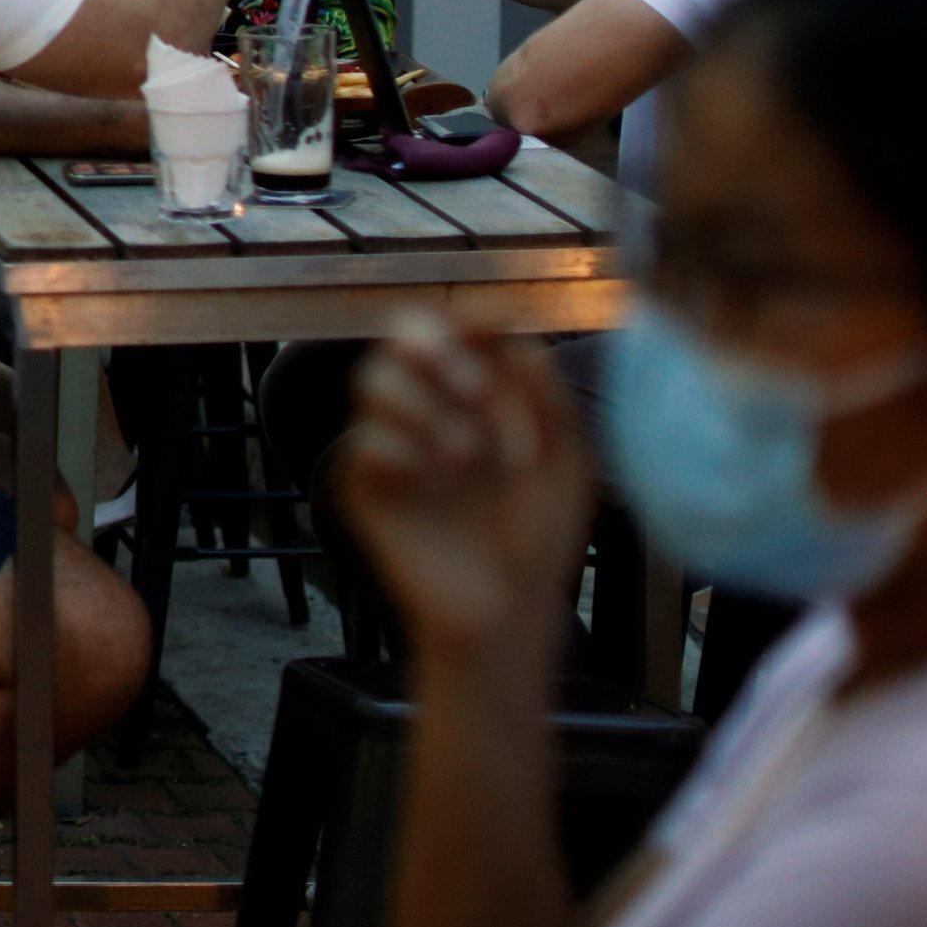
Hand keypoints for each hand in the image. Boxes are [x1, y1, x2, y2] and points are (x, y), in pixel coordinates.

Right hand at [331, 313, 594, 658]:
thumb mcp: (563, 462)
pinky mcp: (367, 487)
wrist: (508, 610)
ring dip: (423, 402)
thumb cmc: (539, 537)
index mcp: (480, 397)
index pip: (459, 330)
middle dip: (435, 348)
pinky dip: (401, 448)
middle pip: (401, 336)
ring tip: (467, 452)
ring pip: (372, 379)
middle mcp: (433, 409)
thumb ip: (543, 397)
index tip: (492, 323)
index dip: (469, 315)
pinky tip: (435, 479)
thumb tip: (517, 337)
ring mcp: (397, 446)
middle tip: (478, 388)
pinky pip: (362, 442)